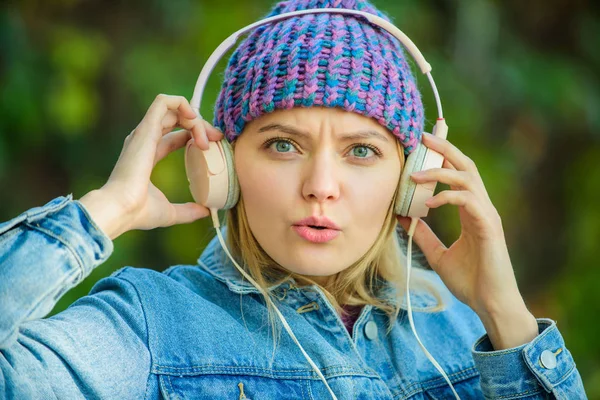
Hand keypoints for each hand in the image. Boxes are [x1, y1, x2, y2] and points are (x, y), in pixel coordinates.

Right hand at [80, 94, 222, 239]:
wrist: (121, 209)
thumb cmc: (138, 212)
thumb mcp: (170, 212)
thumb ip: (187, 211)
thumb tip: (205, 212)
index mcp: (147, 154)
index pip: (175, 136)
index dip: (196, 135)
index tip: (214, 145)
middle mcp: (144, 139)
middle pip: (177, 119)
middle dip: (200, 124)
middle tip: (216, 139)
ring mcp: (144, 132)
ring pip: (173, 108)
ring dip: (195, 118)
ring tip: (207, 137)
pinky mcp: (145, 129)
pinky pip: (164, 102)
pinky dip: (183, 104)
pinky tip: (195, 119)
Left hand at [397, 132, 537, 348]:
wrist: (489, 304)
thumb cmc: (470, 281)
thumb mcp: (438, 254)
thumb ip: (423, 234)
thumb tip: (402, 218)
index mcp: (471, 211)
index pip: (458, 174)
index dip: (442, 157)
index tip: (421, 146)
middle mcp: (481, 208)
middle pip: (465, 166)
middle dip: (444, 148)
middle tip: (422, 137)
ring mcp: (487, 216)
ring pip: (468, 178)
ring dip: (440, 172)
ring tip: (415, 175)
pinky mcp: (489, 228)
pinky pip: (470, 201)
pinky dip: (449, 197)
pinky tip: (429, 204)